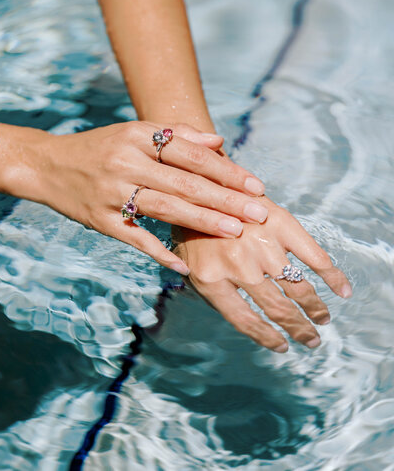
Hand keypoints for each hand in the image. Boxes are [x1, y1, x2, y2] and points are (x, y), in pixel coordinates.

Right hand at [37, 121, 267, 273]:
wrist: (48, 165)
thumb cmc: (101, 147)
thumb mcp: (134, 132)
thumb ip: (177, 134)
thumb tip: (219, 141)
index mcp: (137, 136)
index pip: (192, 154)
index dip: (227, 171)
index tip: (256, 185)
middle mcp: (125, 162)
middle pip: (184, 183)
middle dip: (226, 199)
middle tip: (258, 212)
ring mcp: (111, 193)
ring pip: (164, 208)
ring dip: (202, 221)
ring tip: (234, 231)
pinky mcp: (100, 220)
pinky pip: (135, 239)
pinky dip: (160, 253)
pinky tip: (185, 266)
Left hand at [173, 196, 351, 350]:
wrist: (201, 183)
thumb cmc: (194, 228)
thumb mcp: (188, 264)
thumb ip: (212, 293)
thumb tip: (247, 321)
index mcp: (211, 279)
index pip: (246, 320)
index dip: (267, 337)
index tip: (283, 346)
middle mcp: (238, 265)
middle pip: (277, 308)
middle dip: (299, 328)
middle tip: (312, 339)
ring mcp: (262, 244)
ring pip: (297, 287)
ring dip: (315, 308)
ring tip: (322, 319)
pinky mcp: (281, 224)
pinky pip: (314, 256)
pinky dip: (333, 276)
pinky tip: (343, 291)